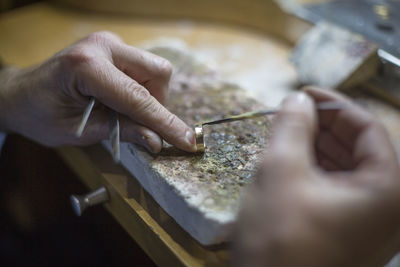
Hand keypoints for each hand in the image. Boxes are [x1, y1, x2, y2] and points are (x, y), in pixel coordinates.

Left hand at [0, 31, 196, 152]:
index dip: (166, 123)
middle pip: (158, 72)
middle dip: (157, 103)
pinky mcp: (114, 49)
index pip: (139, 98)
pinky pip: (143, 70)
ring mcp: (110, 44)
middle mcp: (103, 46)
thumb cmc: (41, 115)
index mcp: (88, 66)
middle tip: (139, 124)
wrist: (21, 94)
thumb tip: (157, 141)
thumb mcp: (81, 132)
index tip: (187, 141)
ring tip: (122, 113)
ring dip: (149, 97)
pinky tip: (119, 101)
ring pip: (154, 70)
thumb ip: (123, 132)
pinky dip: (141, 90)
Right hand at [234, 88, 399, 266]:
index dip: (334, 104)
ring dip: (317, 148)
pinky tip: (291, 163)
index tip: (304, 92)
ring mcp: (369, 225)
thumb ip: (292, 127)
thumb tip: (298, 99)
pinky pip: (336, 191)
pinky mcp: (348, 235)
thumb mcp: (281, 171)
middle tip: (291, 114)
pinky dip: (315, 171)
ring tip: (287, 136)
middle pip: (359, 149)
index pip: (368, 128)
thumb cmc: (280, 239)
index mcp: (387, 189)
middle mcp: (387, 208)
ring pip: (346, 170)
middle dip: (323, 126)